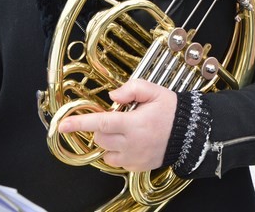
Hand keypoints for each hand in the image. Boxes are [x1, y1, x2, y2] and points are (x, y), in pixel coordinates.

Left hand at [57, 79, 176, 170]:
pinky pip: (117, 161)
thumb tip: (112, 97)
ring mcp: (134, 157)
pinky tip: (132, 141)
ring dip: (109, 140)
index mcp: (134, 123)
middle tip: (119, 117)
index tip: (63, 125)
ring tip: (126, 130)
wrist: (191, 133)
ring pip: (106, 151)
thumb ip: (132, 88)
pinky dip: (118, 151)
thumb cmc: (172, 111)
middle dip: (102, 126)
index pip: (101, 122)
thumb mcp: (155, 91)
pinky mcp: (137, 166)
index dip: (80, 123)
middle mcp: (132, 143)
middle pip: (100, 137)